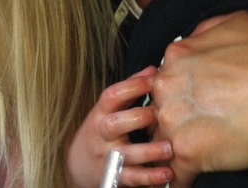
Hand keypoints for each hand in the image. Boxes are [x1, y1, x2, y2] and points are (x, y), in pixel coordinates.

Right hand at [67, 67, 173, 187]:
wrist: (77, 164)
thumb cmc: (101, 128)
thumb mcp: (110, 107)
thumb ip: (131, 87)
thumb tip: (153, 70)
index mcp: (101, 113)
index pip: (112, 96)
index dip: (132, 86)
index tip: (154, 79)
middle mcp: (102, 134)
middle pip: (114, 124)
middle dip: (137, 118)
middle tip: (158, 114)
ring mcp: (108, 157)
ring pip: (126, 155)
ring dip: (149, 152)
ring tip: (169, 148)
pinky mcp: (115, 177)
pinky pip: (133, 178)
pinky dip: (150, 177)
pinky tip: (167, 173)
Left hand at [152, 11, 247, 187]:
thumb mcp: (240, 22)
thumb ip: (207, 30)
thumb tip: (194, 40)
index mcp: (179, 54)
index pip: (167, 78)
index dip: (184, 91)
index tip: (199, 101)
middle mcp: (169, 84)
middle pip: (160, 107)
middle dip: (177, 118)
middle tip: (206, 125)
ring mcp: (175, 119)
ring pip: (162, 140)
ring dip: (177, 148)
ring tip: (206, 150)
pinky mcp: (187, 153)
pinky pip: (173, 175)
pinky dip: (181, 179)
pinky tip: (195, 176)